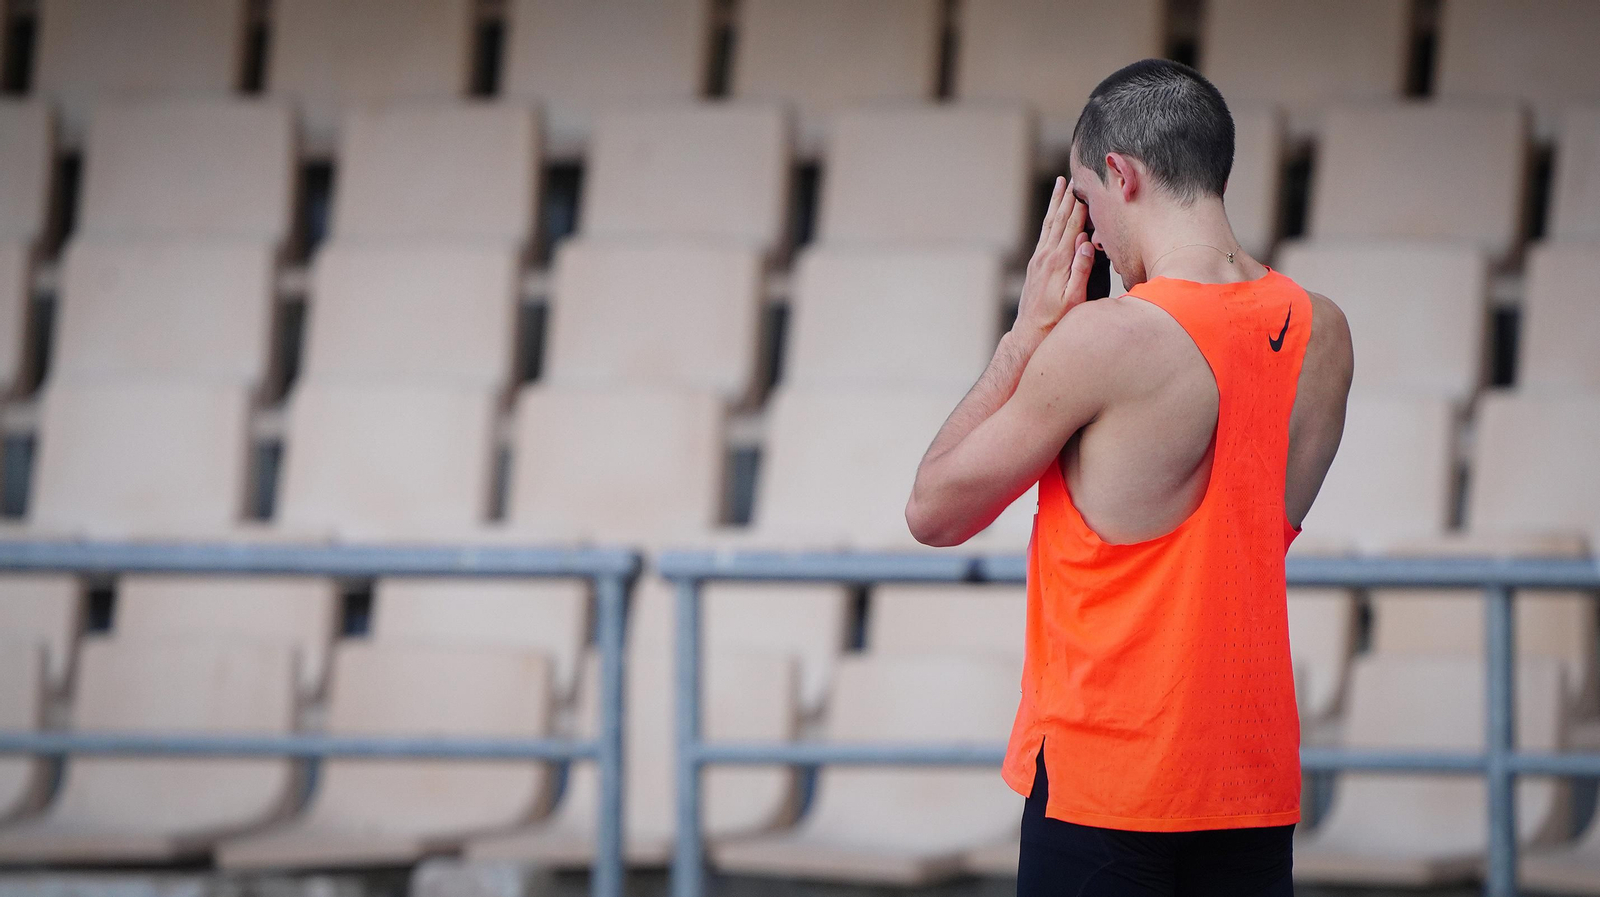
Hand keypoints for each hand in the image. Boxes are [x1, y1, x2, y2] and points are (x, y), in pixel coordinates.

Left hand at [1015, 176, 1094, 337]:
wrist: (1031, 331)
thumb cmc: (1058, 318)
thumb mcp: (1075, 298)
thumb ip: (1081, 270)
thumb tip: (1086, 243)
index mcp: (1059, 261)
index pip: (1072, 227)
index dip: (1079, 207)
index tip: (1085, 187)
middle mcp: (1046, 256)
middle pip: (1059, 219)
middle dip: (1067, 197)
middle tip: (1072, 176)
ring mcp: (1039, 259)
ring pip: (1049, 224)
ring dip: (1055, 203)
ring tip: (1060, 185)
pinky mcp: (1036, 264)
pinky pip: (1044, 234)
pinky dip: (1049, 218)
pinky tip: (1053, 212)